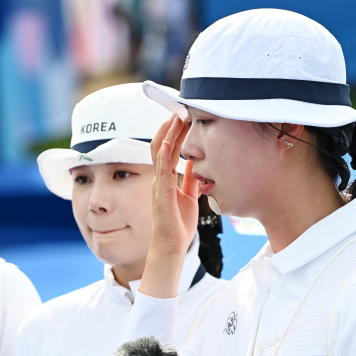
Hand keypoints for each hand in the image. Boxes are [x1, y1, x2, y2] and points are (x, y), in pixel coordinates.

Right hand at [149, 114, 198, 255]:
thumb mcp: (190, 196)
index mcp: (167, 179)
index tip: (184, 116)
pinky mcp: (162, 194)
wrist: (171, 246)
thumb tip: (196, 163)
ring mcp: (159, 185)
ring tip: (175, 118)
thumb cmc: (179, 224)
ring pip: (160, 153)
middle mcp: (160, 178)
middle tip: (180, 109)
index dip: (176, 133)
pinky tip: (166, 142)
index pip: (170, 150)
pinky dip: (163, 155)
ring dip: (167, 135)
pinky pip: (161, 170)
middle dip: (171, 128)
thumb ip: (191, 179)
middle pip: (163, 146)